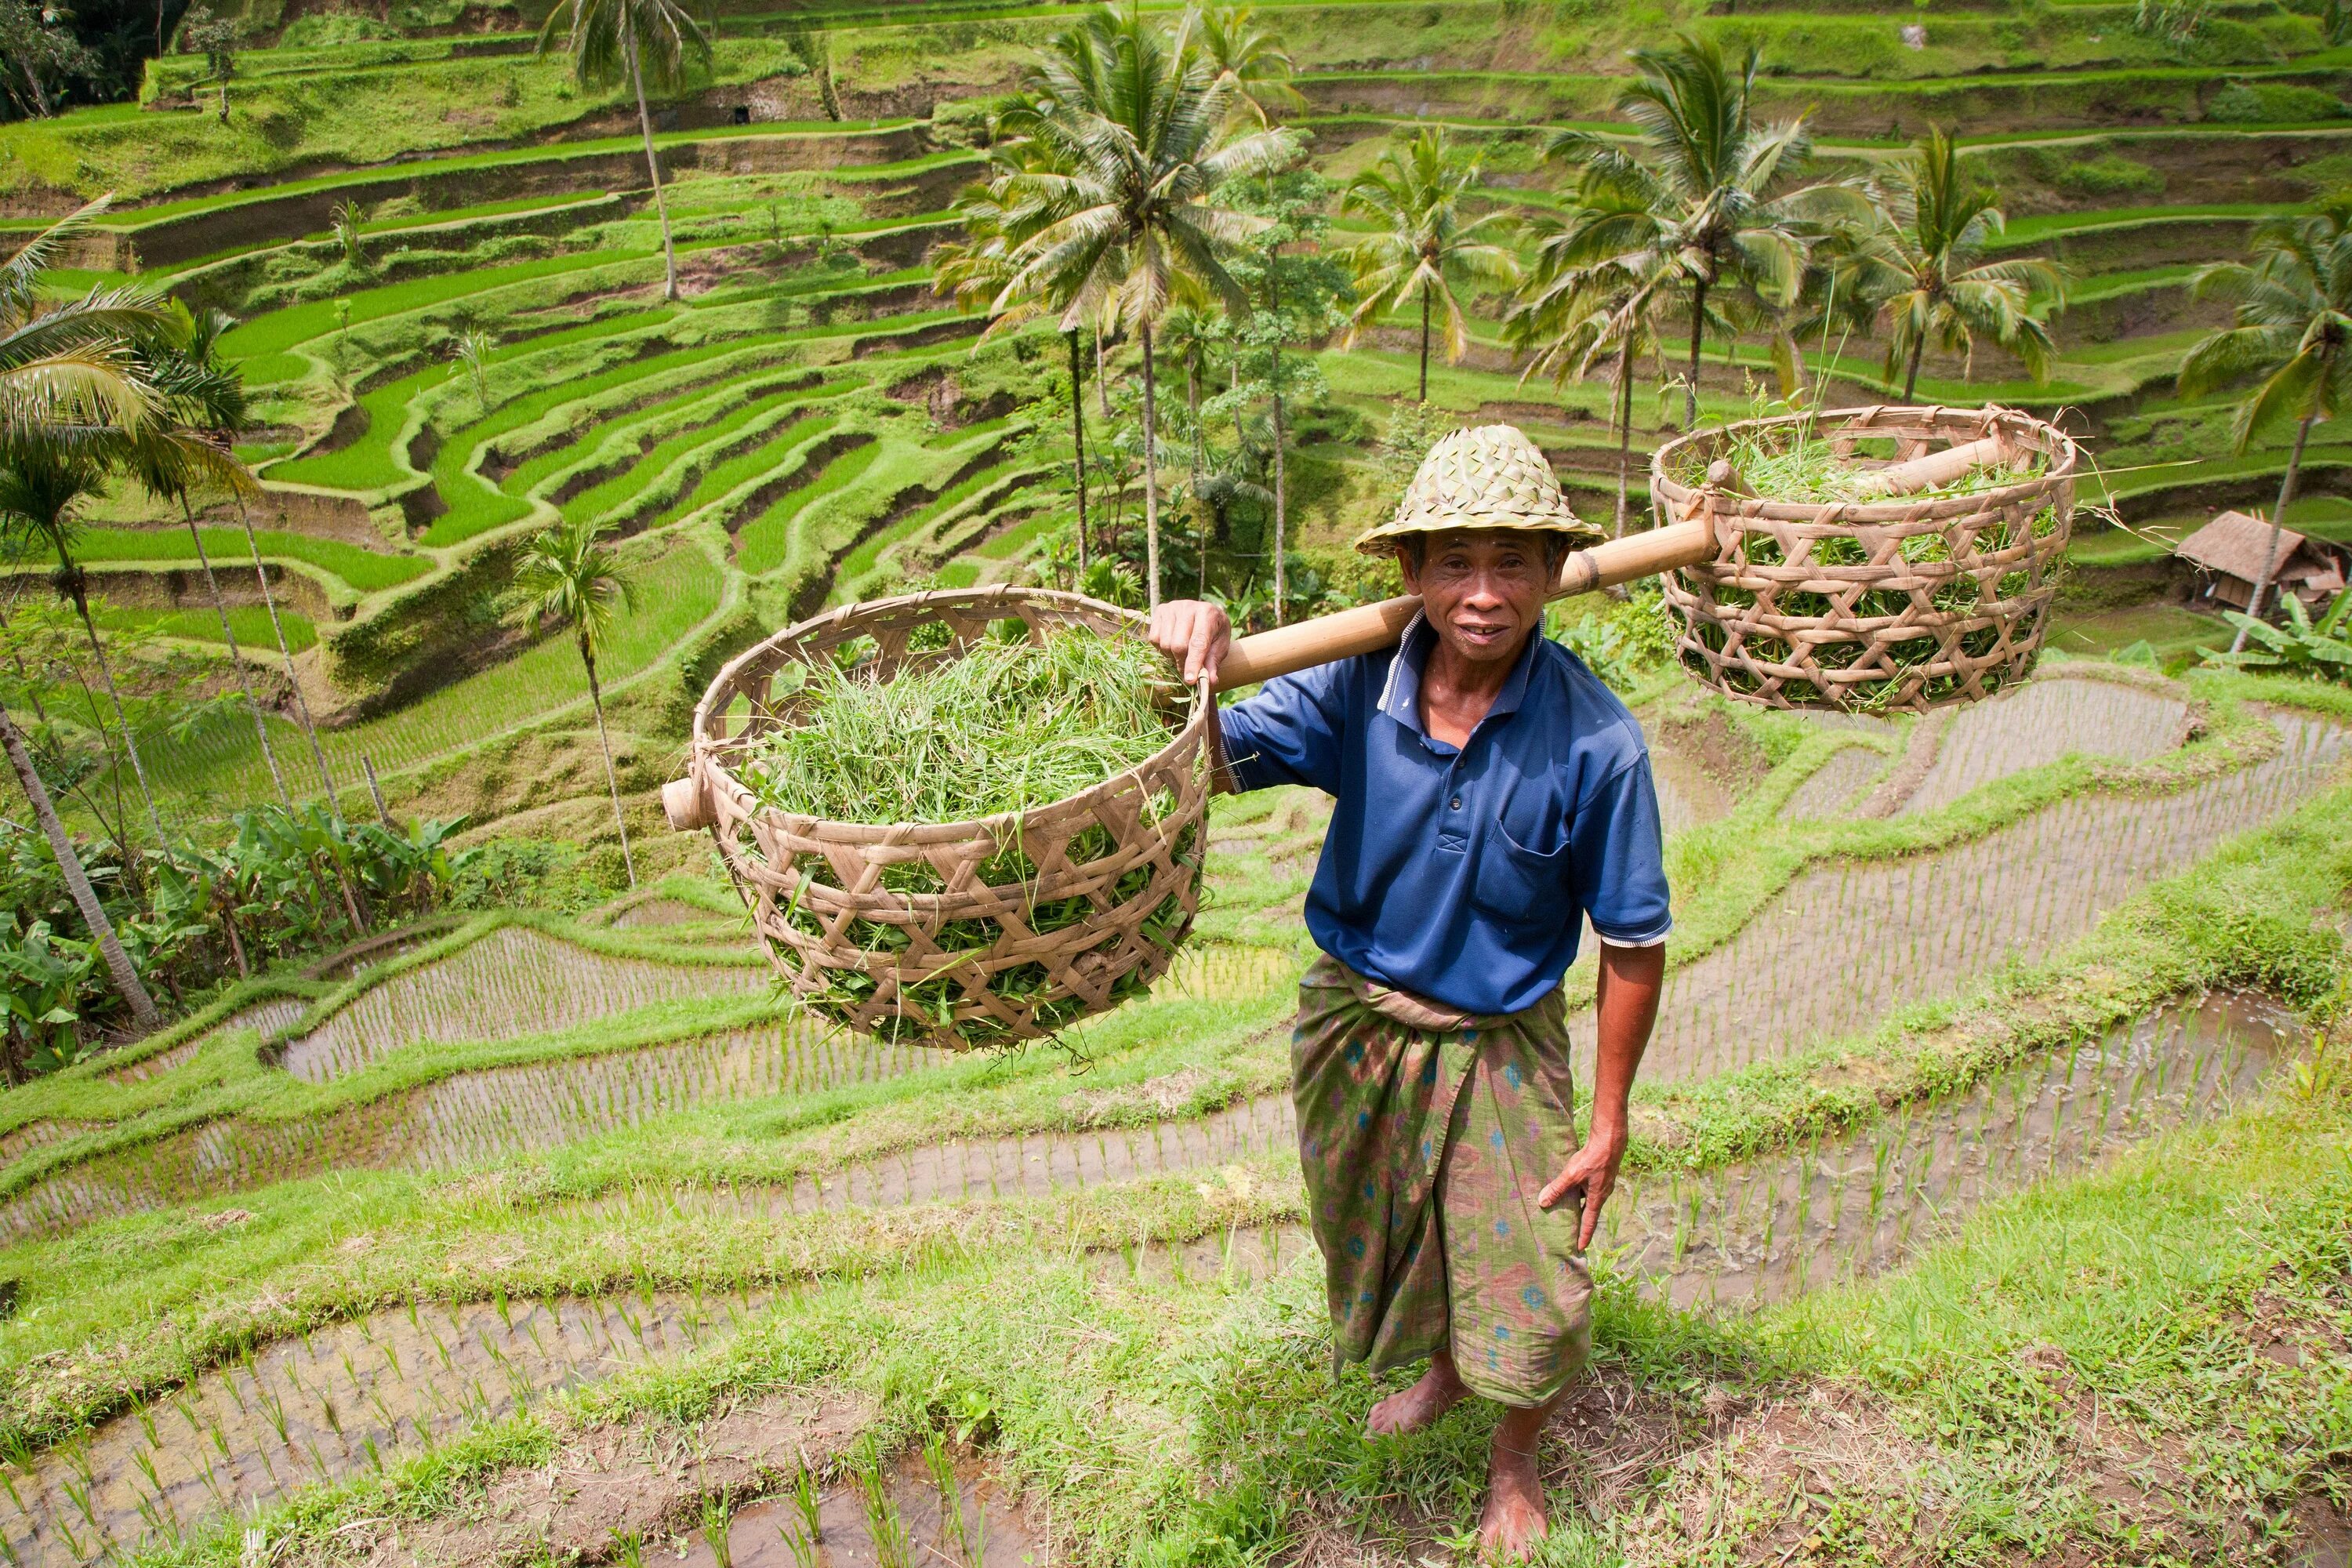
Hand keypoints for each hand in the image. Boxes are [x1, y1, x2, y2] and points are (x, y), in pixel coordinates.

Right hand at [1148, 599, 1231, 686]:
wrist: (1205, 615)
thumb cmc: (1215, 633)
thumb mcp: (1220, 647)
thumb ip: (1213, 663)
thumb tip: (1209, 681)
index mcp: (1207, 613)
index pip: (1197, 643)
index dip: (1193, 663)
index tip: (1190, 680)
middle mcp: (1188, 606)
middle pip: (1178, 645)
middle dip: (1182, 663)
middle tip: (1187, 671)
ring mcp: (1171, 607)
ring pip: (1165, 643)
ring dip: (1172, 656)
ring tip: (1182, 654)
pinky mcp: (1159, 610)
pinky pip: (1154, 639)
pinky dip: (1161, 648)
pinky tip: (1172, 646)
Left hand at [1539, 1130, 1626, 1251]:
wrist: (1610, 1140)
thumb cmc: (1592, 1158)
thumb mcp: (1572, 1175)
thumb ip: (1557, 1188)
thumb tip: (1542, 1203)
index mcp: (1597, 1198)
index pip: (1589, 1223)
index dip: (1584, 1236)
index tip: (1580, 1248)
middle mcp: (1601, 1193)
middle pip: (1589, 1211)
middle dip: (1580, 1222)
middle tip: (1571, 1232)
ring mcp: (1602, 1183)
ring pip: (1587, 1197)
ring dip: (1578, 1203)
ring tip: (1565, 1209)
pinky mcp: (1600, 1173)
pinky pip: (1588, 1186)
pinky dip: (1579, 1189)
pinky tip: (1569, 1185)